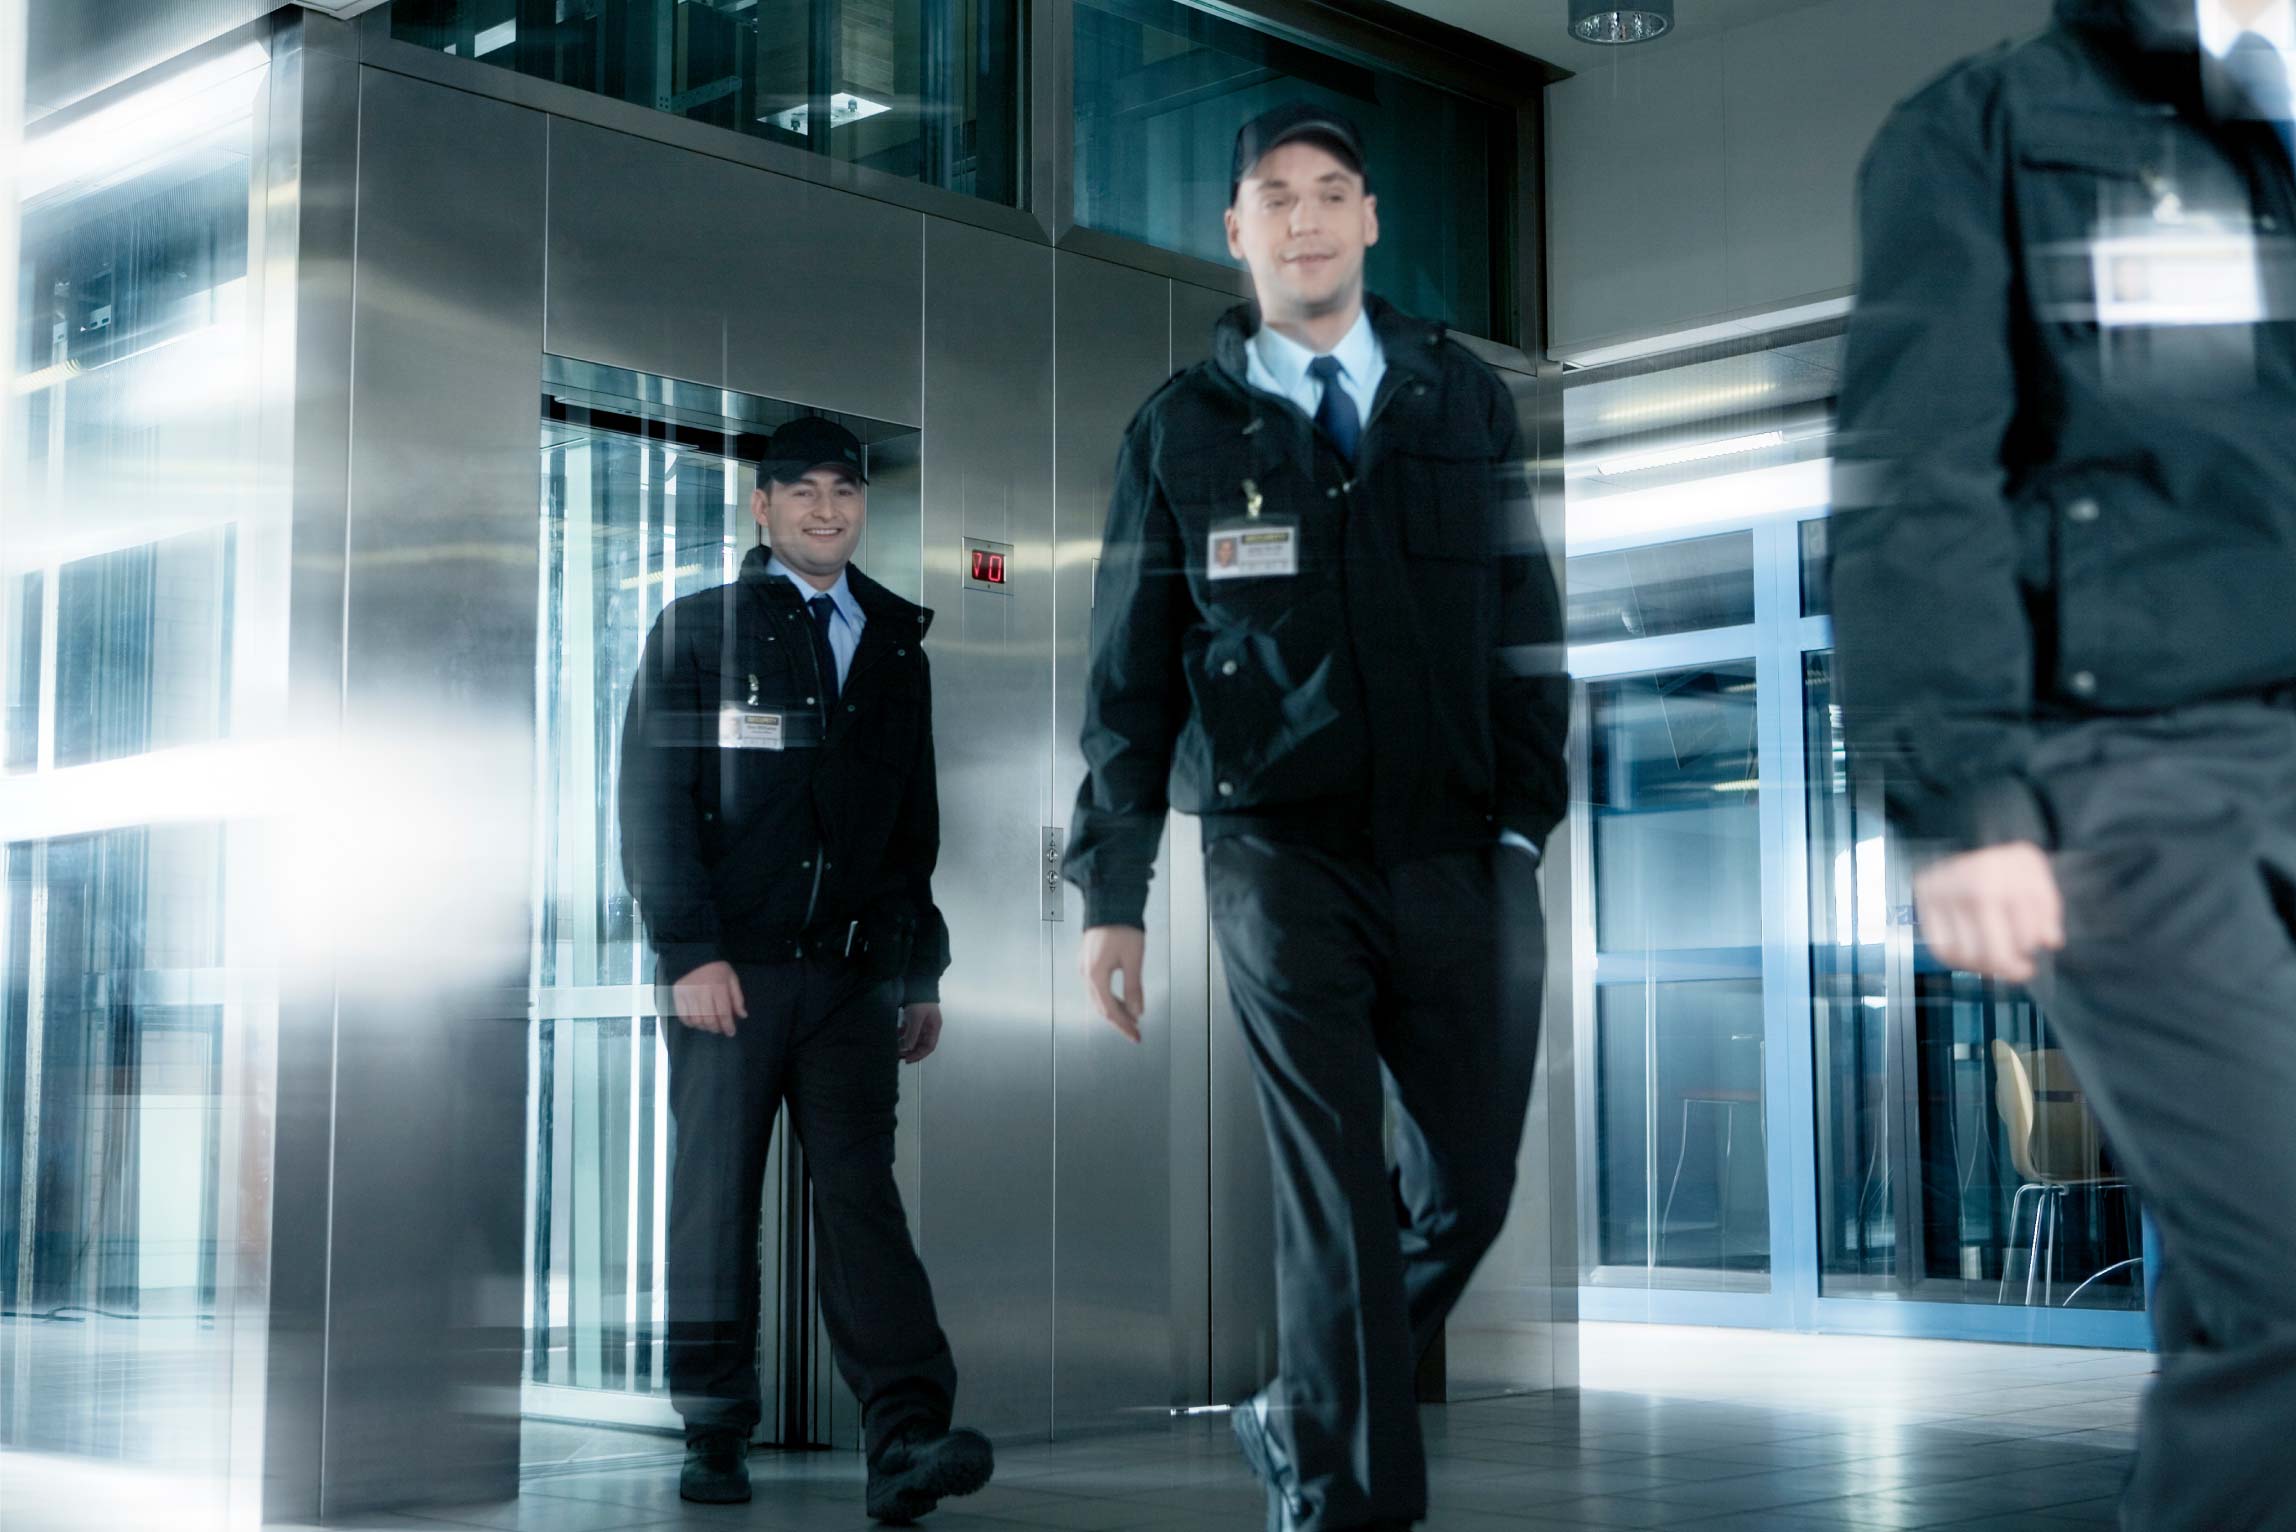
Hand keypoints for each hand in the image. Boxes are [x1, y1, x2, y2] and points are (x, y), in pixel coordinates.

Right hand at [672, 960, 747, 1036]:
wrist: (694, 958)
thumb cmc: (716, 970)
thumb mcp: (732, 979)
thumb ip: (737, 998)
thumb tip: (742, 1016)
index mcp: (718, 986)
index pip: (723, 1013)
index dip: (728, 1026)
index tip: (731, 1032)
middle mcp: (702, 991)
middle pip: (709, 1019)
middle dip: (716, 1028)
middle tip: (720, 1029)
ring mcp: (688, 994)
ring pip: (696, 1020)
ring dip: (704, 1027)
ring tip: (709, 1026)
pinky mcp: (677, 996)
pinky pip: (683, 1017)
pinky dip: (691, 1024)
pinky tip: (697, 1022)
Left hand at [899, 1003, 943, 1063]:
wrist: (917, 984)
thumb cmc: (920, 1001)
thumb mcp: (916, 1018)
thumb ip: (912, 1034)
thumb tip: (908, 1048)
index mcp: (934, 1028)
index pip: (929, 1047)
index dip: (919, 1055)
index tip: (908, 1059)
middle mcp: (929, 1027)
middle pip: (921, 1044)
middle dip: (911, 1051)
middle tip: (900, 1056)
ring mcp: (921, 1023)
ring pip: (914, 1038)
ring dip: (906, 1044)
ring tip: (896, 1048)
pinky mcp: (914, 1018)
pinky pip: (909, 1031)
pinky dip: (903, 1035)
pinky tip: (896, 1037)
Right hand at [1079, 925, 1146, 1041]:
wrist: (1110, 902)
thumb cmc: (1122, 927)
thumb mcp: (1133, 959)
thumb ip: (1133, 988)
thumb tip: (1137, 1011)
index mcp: (1096, 975)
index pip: (1110, 1010)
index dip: (1123, 1026)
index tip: (1136, 1036)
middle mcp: (1086, 973)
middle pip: (1102, 1007)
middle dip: (1119, 1021)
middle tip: (1135, 1032)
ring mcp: (1085, 967)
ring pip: (1098, 998)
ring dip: (1115, 1009)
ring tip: (1132, 1017)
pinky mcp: (1088, 961)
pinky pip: (1097, 987)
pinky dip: (1109, 997)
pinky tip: (1121, 999)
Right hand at [1913, 842, 2065, 983]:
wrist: (1970, 836)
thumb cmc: (2008, 865)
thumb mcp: (2036, 875)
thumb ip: (2049, 907)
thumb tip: (2049, 942)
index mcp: (2005, 876)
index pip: (2024, 933)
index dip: (2032, 947)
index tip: (2037, 949)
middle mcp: (1970, 886)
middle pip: (1993, 952)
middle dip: (2009, 968)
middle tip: (2020, 970)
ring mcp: (1943, 894)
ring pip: (1967, 955)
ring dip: (1986, 967)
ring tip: (1997, 963)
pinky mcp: (1924, 902)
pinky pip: (1941, 949)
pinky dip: (1959, 962)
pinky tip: (1974, 958)